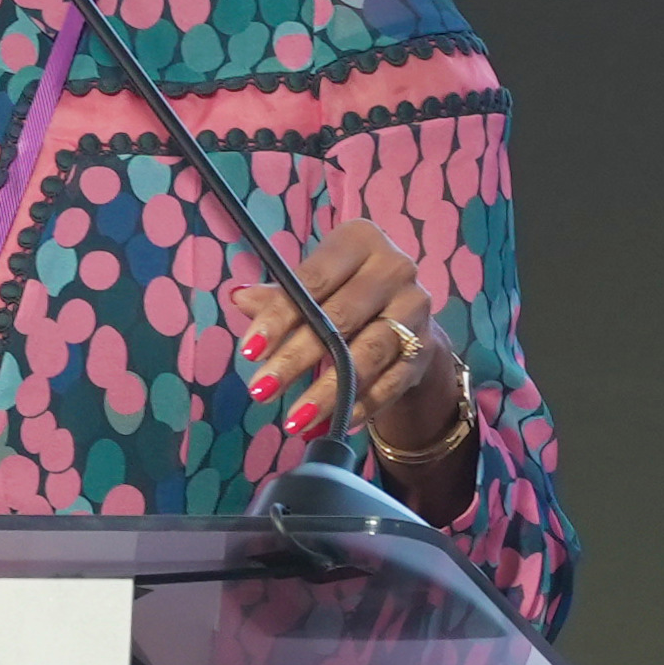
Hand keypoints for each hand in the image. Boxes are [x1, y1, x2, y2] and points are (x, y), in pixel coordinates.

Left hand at [260, 220, 475, 479]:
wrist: (405, 316)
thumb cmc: (345, 293)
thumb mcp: (314, 286)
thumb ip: (280, 295)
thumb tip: (238, 297)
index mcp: (360, 241)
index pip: (313, 281)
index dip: (279, 317)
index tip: (249, 350)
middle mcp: (394, 268)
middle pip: (340, 319)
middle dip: (296, 359)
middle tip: (260, 390)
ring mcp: (415, 309)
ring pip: (367, 355)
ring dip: (328, 391)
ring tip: (295, 419)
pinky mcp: (424, 348)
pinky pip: (391, 383)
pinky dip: (361, 406)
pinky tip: (334, 423)